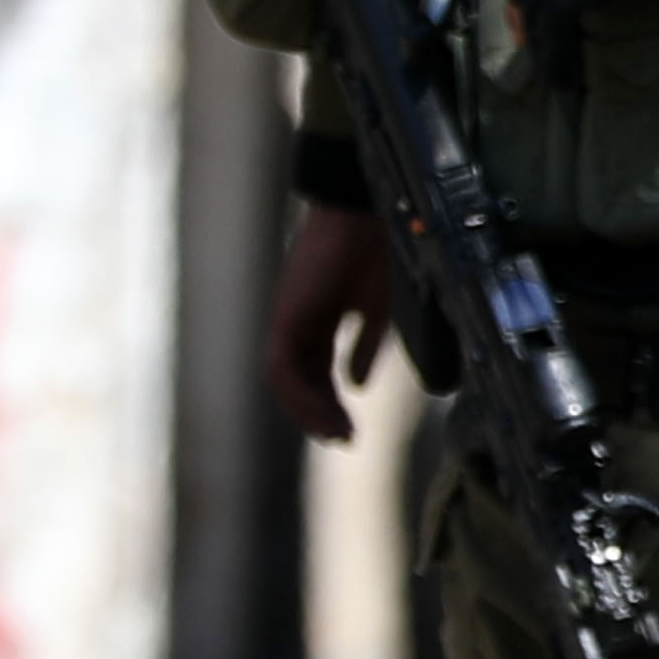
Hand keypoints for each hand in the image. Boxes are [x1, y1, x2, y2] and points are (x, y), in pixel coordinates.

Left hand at [264, 203, 393, 446]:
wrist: (363, 219)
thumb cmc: (374, 255)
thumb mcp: (376, 311)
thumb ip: (364, 348)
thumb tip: (357, 386)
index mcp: (318, 323)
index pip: (315, 375)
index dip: (330, 404)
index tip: (351, 430)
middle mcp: (297, 326)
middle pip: (298, 382)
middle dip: (318, 414)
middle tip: (344, 439)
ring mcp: (288, 321)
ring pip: (285, 380)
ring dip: (308, 410)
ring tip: (336, 431)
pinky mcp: (285, 318)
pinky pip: (282, 367)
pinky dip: (300, 392)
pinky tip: (326, 406)